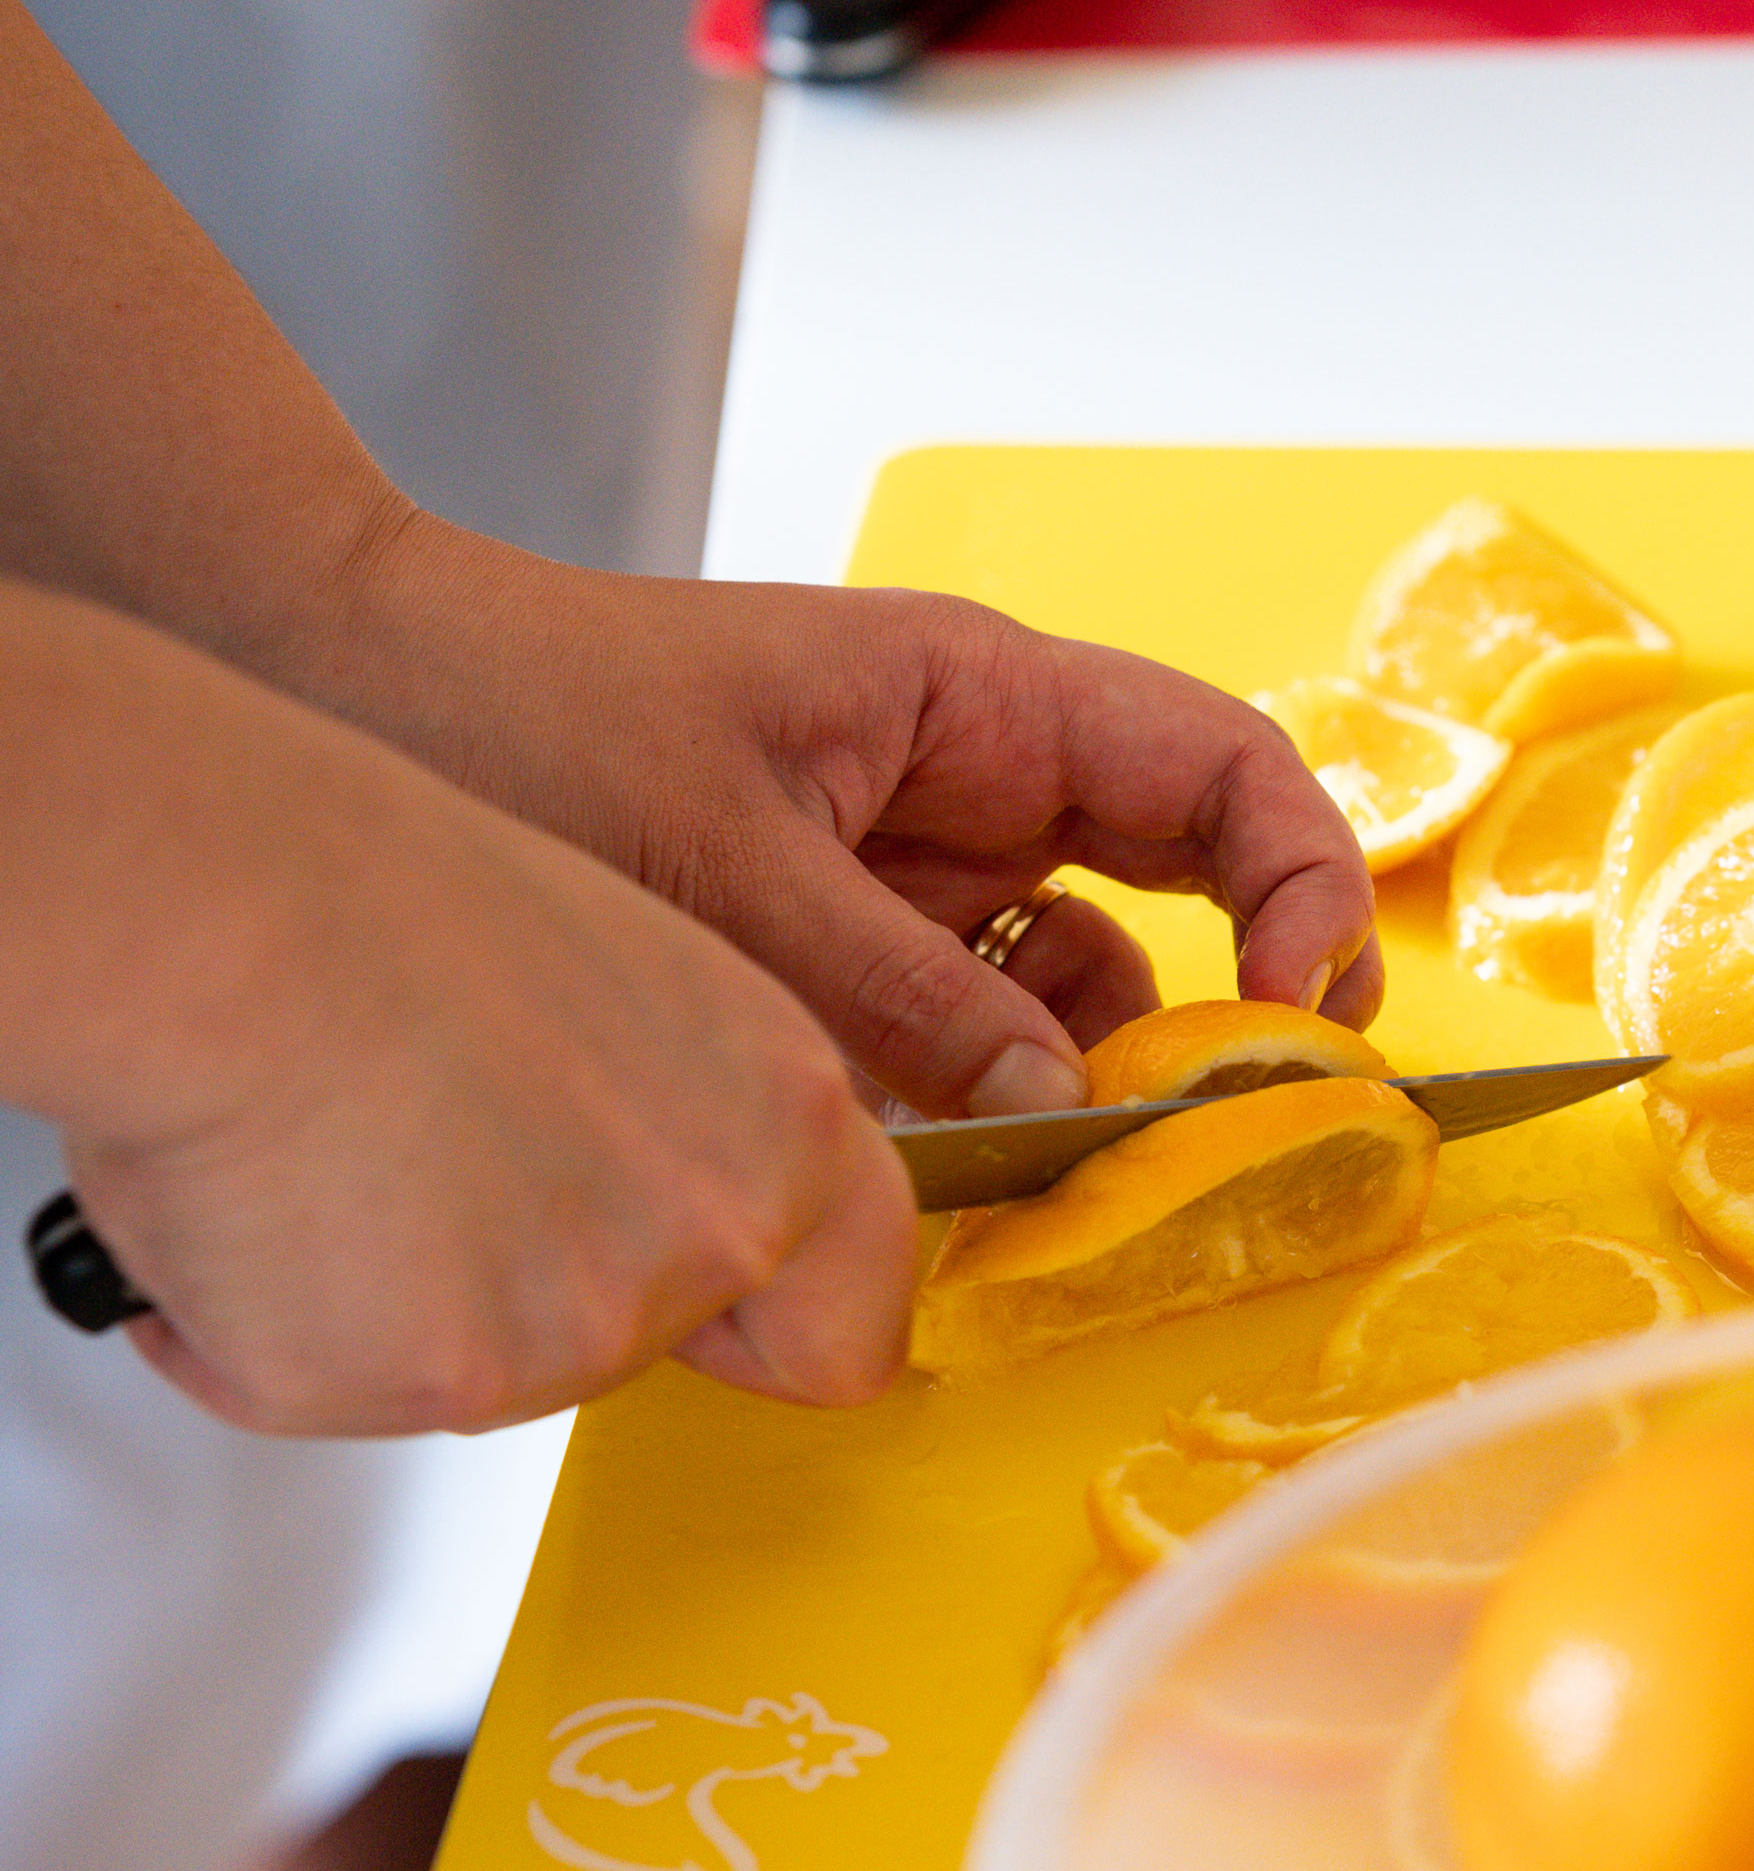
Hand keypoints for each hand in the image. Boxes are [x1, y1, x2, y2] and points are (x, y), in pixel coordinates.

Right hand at [44, 645, 914, 1436]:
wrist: (235, 918)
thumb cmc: (395, 905)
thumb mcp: (631, 978)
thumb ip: (691, 1116)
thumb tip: (665, 1194)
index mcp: (786, 1116)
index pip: (859, 1318)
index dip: (788, 1330)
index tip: (737, 1323)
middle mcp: (715, 1230)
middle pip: (651, 1351)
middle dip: (554, 1299)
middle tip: (452, 1168)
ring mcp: (583, 1327)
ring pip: (495, 1376)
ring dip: (410, 1298)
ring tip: (345, 1144)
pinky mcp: (439, 1386)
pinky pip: (351, 1392)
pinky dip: (287, 1326)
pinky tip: (268, 1200)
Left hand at [307, 522, 1383, 1122]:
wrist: (339, 688)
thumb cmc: (521, 711)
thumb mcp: (727, 870)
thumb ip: (900, 1005)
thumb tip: (1059, 1113)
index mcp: (972, 698)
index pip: (1216, 768)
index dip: (1296, 881)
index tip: (1293, 1011)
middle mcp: (966, 777)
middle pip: (1177, 879)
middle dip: (1233, 997)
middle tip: (1245, 1127)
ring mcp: (905, 864)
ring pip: (1067, 981)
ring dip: (1090, 1078)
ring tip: (1081, 1182)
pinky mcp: (834, 942)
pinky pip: (958, 1031)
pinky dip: (978, 1108)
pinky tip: (957, 1180)